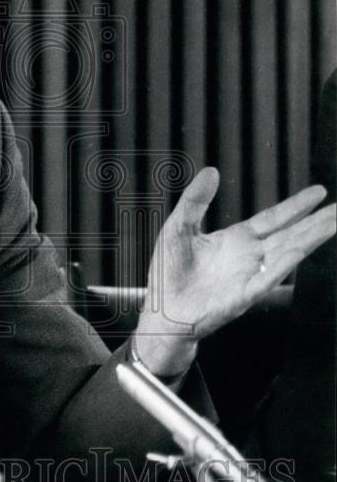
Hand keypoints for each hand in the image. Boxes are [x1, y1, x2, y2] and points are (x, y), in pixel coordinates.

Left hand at [135, 167, 335, 372]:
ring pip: (287, 254)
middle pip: (290, 235)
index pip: (273, 219)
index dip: (296, 206)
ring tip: (333, 223)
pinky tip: (299, 251)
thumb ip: (195, 200)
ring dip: (311, 239)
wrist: (162, 310)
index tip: (320, 192)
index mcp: (236, 239)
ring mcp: (249, 277)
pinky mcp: (242, 297)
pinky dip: (282, 265)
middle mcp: (249, 257)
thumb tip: (211, 171)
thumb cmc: (169, 273)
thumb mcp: (179, 227)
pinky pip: (267, 280)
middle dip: (318, 222)